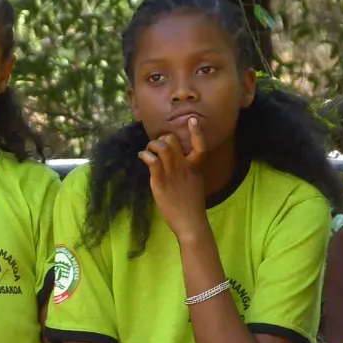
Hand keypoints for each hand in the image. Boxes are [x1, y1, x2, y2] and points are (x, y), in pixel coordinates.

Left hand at [140, 117, 208, 240]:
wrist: (191, 223)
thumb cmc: (192, 206)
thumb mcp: (195, 184)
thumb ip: (189, 171)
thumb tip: (179, 164)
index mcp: (195, 167)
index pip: (200, 145)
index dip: (196, 132)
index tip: (192, 120)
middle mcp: (184, 167)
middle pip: (173, 141)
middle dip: (162, 139)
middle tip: (156, 148)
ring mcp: (172, 174)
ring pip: (162, 147)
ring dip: (152, 145)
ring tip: (148, 152)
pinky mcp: (160, 182)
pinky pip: (152, 162)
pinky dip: (145, 155)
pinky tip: (142, 157)